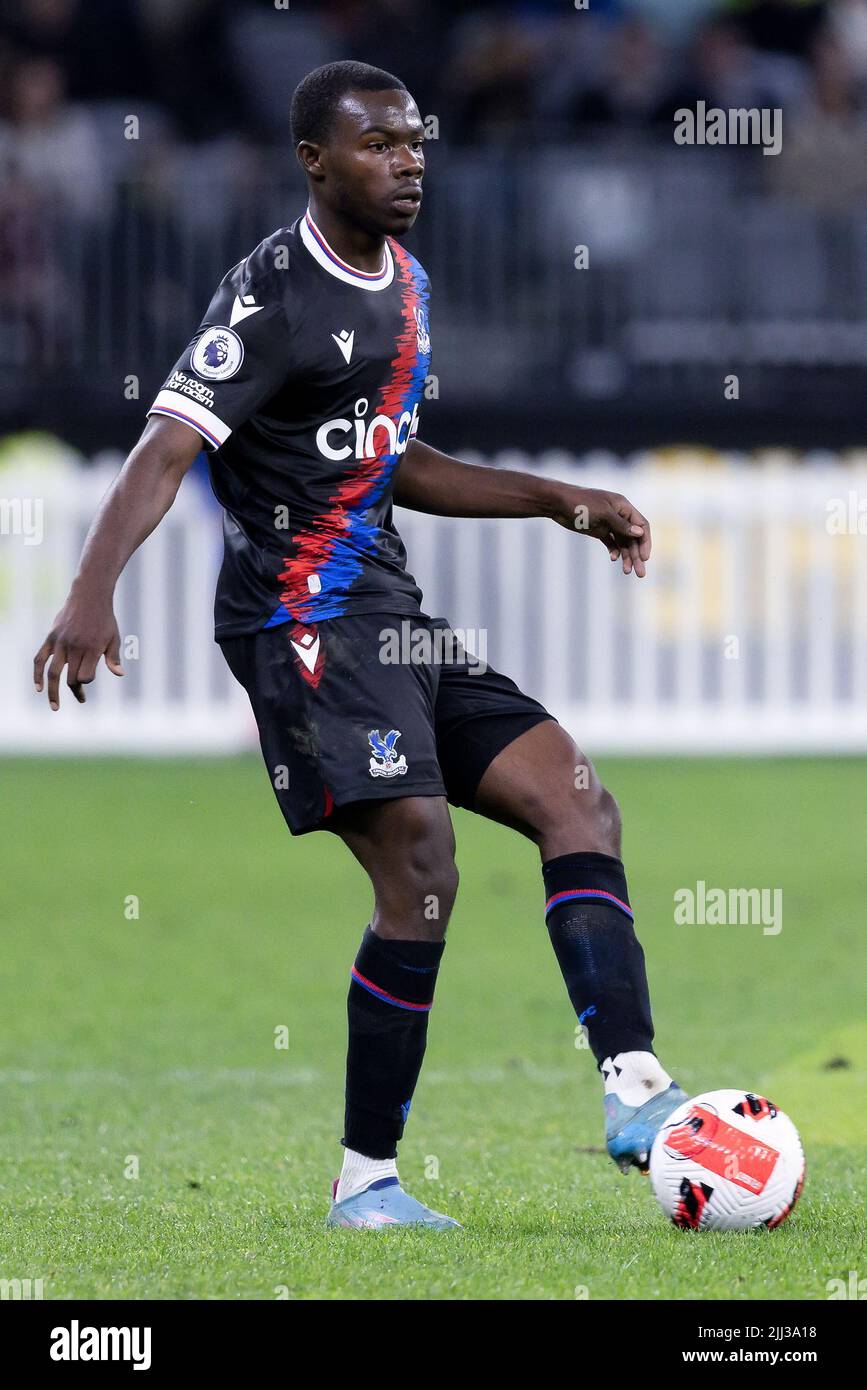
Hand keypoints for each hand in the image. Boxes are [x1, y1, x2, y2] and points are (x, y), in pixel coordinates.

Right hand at [33, 592, 123, 709]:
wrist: (89, 596)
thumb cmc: (105, 619)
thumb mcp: (114, 638)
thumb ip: (114, 657)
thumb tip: (119, 674)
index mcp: (92, 648)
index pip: (86, 676)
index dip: (88, 681)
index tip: (90, 678)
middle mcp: (75, 647)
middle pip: (71, 677)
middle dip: (76, 690)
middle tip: (81, 698)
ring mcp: (61, 643)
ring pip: (53, 673)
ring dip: (53, 692)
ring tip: (55, 707)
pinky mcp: (51, 638)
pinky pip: (40, 659)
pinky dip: (37, 674)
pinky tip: (38, 688)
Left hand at [551, 485, 651, 576]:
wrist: (558, 503)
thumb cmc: (581, 503)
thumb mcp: (603, 513)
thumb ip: (621, 525)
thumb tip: (639, 533)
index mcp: (623, 507)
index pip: (642, 525)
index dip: (645, 542)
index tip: (644, 558)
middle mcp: (619, 515)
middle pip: (633, 537)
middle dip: (637, 555)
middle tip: (640, 573)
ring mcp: (609, 524)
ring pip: (623, 542)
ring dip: (626, 556)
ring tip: (626, 571)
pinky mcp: (599, 531)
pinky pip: (611, 543)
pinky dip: (614, 551)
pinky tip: (613, 559)